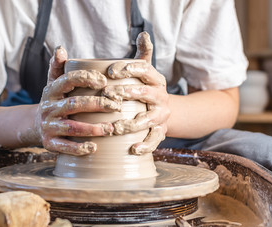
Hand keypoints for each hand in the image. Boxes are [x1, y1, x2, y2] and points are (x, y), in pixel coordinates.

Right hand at [34, 46, 119, 154]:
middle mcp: (48, 108)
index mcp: (51, 90)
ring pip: (71, 127)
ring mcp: (48, 126)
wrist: (34, 125)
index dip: (86, 79)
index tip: (105, 82)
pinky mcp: (49, 143)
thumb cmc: (55, 101)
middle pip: (74, 104)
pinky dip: (79, 148)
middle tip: (117, 106)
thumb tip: (60, 48)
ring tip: (111, 129)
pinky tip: (95, 148)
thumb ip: (58, 66)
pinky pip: (65, 147)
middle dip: (97, 105)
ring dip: (92, 129)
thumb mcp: (53, 83)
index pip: (67, 80)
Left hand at [104, 32, 169, 154]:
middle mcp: (161, 96)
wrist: (163, 112)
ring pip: (149, 119)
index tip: (110, 72)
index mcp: (155, 79)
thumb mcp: (145, 71)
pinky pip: (154, 140)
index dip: (128, 69)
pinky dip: (144, 145)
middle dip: (127, 94)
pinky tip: (132, 149)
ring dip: (132, 123)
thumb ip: (143, 53)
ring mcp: (162, 115)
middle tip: (108, 96)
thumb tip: (144, 33)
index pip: (144, 69)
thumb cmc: (144, 88)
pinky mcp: (160, 132)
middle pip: (145, 93)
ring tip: (115, 127)